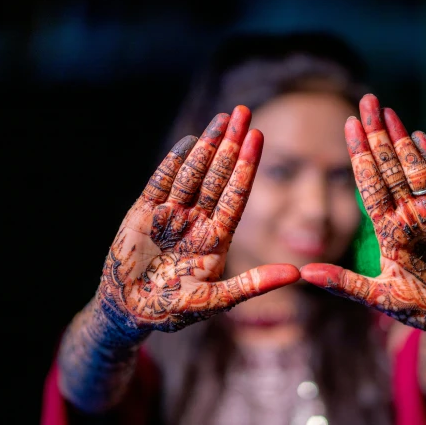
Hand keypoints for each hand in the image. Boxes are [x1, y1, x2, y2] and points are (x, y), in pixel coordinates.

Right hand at [98, 106, 299, 333]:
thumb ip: (253, 285)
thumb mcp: (217, 300)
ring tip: (223, 117)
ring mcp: (171, 214)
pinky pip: (161, 182)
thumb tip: (296, 274)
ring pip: (193, 173)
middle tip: (244, 111)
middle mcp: (197, 221)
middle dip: (231, 145)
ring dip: (207, 145)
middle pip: (218, 176)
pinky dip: (173, 162)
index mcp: (216, 238)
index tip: (259, 137)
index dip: (247, 166)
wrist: (129, 312)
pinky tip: (190, 141)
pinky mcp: (144, 213)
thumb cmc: (174, 310)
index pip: (236, 194)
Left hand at [301, 95, 425, 334]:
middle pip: (390, 167)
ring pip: (416, 168)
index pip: (370, 185)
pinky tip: (422, 137)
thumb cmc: (418, 308)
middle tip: (366, 101)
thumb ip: (344, 284)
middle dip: (378, 136)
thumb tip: (304, 274)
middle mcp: (408, 215)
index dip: (360, 156)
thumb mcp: (378, 297)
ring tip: (388, 111)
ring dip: (403, 141)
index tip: (348, 125)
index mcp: (387, 229)